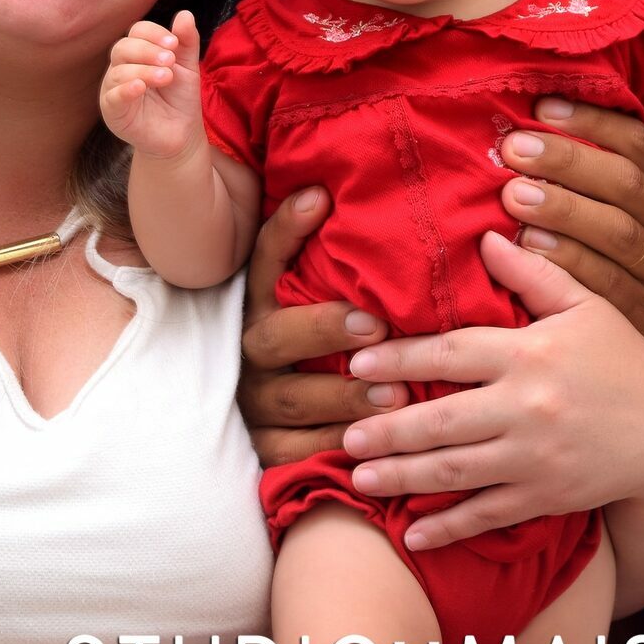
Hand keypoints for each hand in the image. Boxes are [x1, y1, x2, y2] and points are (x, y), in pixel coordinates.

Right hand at [100, 11, 203, 159]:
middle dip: (147, 50)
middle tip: (169, 60)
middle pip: (123, 48)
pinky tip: (140, 87)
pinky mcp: (113, 112)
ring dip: (144, 70)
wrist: (181, 134)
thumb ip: (186, 43)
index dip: (154, 33)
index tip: (174, 43)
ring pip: (119, 71)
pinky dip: (125, 89)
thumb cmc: (180, 99)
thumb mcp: (188, 67)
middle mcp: (121, 68)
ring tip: (166, 77)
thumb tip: (185, 14)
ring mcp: (113, 89)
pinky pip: (112, 97)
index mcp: (138, 54)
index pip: (137, 32)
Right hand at [236, 186, 406, 466]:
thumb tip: (344, 191)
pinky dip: (333, 447)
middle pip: (275, 335)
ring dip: (344, 397)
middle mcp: (250, 350)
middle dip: (324, 328)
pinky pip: (295, 451)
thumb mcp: (322, 294)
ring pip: (292, 399)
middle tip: (375, 325)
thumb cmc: (329, 343)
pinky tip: (372, 447)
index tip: (320, 199)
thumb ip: (334, 254)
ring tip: (394, 396)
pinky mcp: (264, 448)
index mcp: (260, 304)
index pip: (265, 258)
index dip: (287, 229)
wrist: (282, 420)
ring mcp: (254, 402)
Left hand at [340, 232, 643, 548]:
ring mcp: (536, 458)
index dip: (400, 358)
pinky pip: (488, 515)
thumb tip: (487, 235)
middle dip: (387, 427)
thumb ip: (533, 275)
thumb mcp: (586, 307)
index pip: (452, 352)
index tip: (357, 362)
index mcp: (530, 353)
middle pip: (443, 419)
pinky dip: (448, 527)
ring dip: (402, 476)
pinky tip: (412, 535)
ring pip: (456, 471)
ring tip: (358, 476)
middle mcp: (528, 407)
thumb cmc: (623, 360)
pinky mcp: (546, 497)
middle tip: (343, 431)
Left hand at [495, 98, 643, 373]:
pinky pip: (604, 283)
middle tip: (515, 148)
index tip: (542, 108)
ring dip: (562, 209)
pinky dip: (564, 262)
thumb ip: (614, 179)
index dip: (592, 122)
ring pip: (616, 232)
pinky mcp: (641, 313)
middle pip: (624, 183)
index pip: (638, 145)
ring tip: (514, 194)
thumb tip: (540, 131)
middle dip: (567, 160)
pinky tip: (526, 248)